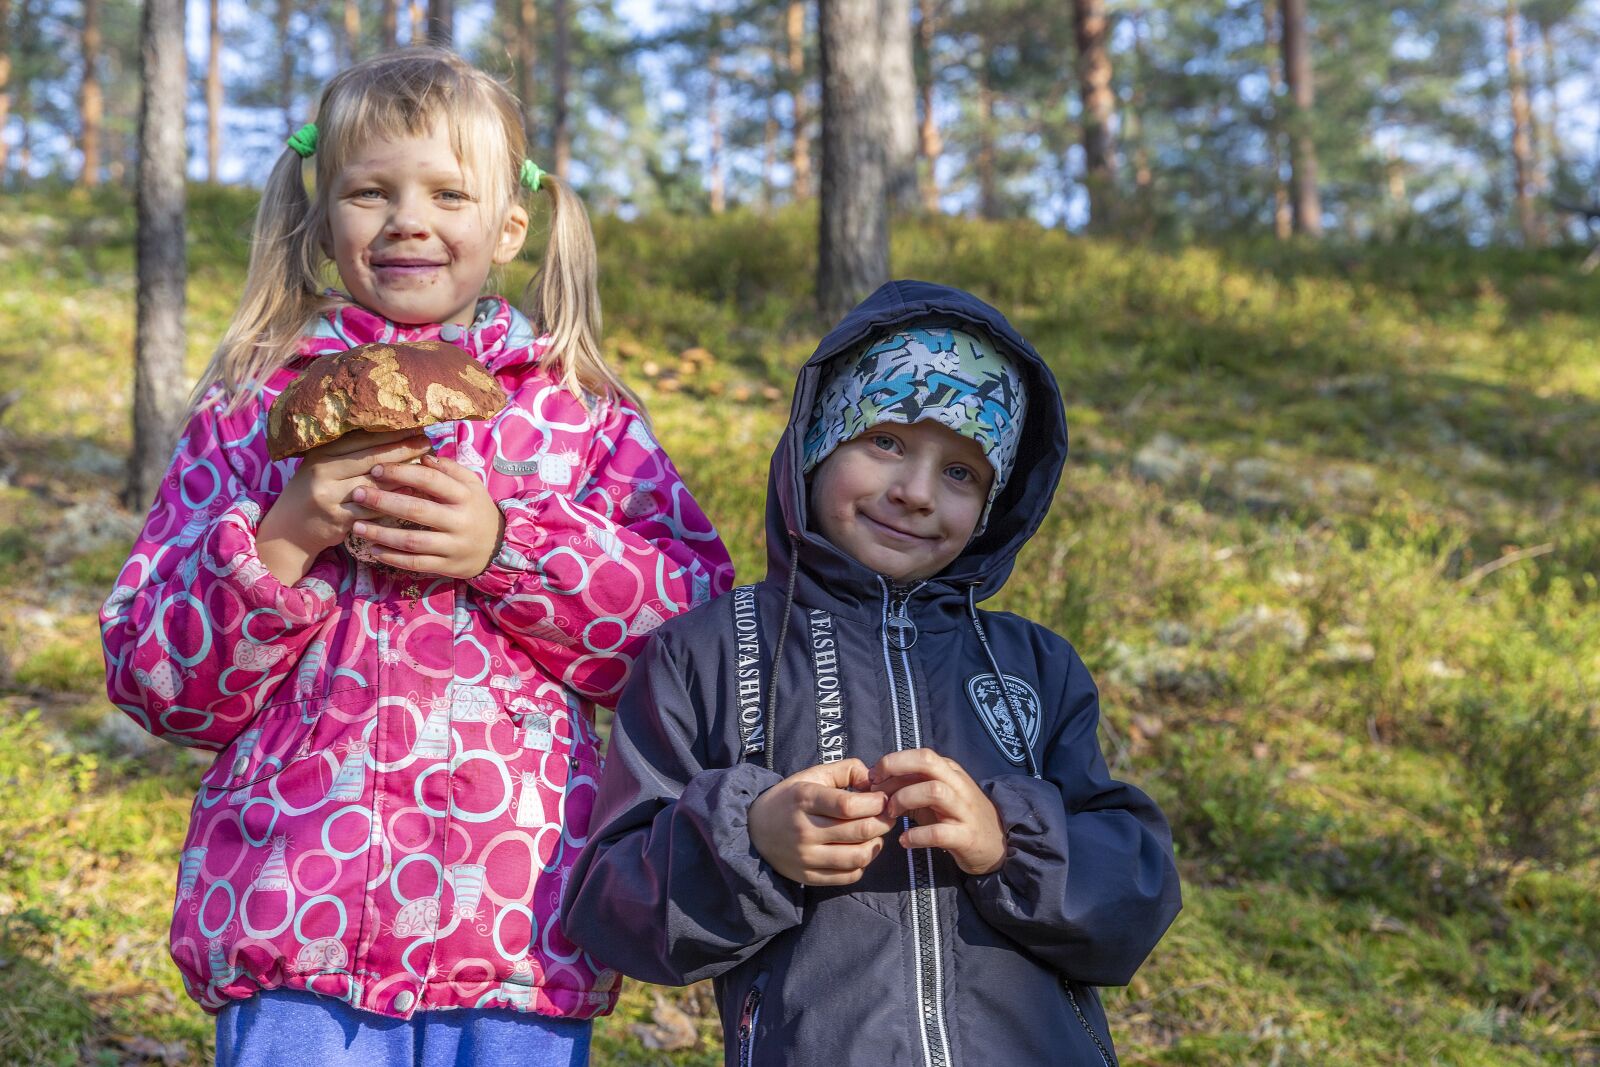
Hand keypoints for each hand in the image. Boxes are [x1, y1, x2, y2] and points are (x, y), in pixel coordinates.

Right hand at [258, 430, 431, 584]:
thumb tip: (392, 435)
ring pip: (376, 484)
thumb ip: (350, 453)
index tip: (415, 427)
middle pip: (372, 459)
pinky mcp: (339, 519)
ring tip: (427, 468)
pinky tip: (413, 495)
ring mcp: (330, 497)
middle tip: (428, 443)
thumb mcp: (324, 465)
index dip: (391, 433)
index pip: (362, 439)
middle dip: (403, 450)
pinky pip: (374, 510)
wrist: (290, 528)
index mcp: (321, 453)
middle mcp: (323, 472)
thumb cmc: (316, 490)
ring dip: (404, 476)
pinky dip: (395, 502)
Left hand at [349, 454, 504, 578]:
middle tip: (356, 494)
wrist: (499, 548)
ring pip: (413, 541)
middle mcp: (460, 521)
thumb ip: (450, 469)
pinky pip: (416, 563)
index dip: (402, 474)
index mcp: (465, 496)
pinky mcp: (448, 566)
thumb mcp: (472, 485)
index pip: (430, 481)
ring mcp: (453, 546)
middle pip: (417, 510)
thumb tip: (423, 457)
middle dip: (383, 501)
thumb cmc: (477, 510)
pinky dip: (393, 558)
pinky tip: (374, 550)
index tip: (376, 470)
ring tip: (357, 526)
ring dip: (382, 533)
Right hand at [748, 758, 895, 886]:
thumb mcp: (813, 774)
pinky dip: (862, 864)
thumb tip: (875, 783)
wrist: (754, 829)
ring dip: (877, 845)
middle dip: (884, 822)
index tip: (884, 799)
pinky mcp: (808, 876)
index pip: (849, 805)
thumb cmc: (791, 798)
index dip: (876, 802)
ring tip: (876, 834)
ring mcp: (805, 857)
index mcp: (805, 799)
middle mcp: (804, 830)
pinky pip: (849, 876)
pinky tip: (860, 850)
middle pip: (860, 831)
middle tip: (888, 815)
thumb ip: (847, 770)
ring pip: (859, 857)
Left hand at [870, 748, 1006, 875]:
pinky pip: (939, 832)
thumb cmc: (957, 817)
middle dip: (896, 768)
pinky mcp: (966, 837)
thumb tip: (875, 784)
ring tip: (891, 814)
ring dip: (905, 799)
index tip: (872, 779)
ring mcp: (964, 810)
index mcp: (949, 771)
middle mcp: (958, 785)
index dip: (891, 762)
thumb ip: (909, 787)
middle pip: (927, 761)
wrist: (997, 845)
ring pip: (934, 791)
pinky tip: (904, 841)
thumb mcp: (935, 797)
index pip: (919, 755)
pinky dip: (917, 836)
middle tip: (876, 790)